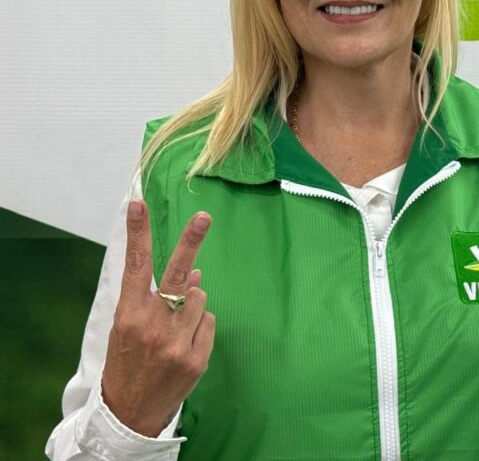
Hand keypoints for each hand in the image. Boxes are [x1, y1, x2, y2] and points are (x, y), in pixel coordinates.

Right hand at [101, 199, 214, 436]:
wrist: (130, 414)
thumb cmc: (128, 362)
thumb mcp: (129, 329)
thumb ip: (154, 298)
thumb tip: (195, 272)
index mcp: (128, 316)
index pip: (135, 267)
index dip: (138, 234)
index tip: (138, 204)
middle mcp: (152, 326)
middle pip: (177, 275)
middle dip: (190, 242)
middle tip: (204, 217)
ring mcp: (176, 343)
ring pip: (199, 298)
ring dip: (192, 304)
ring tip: (173, 329)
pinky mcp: (197, 358)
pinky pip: (208, 322)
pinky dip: (200, 326)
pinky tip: (183, 345)